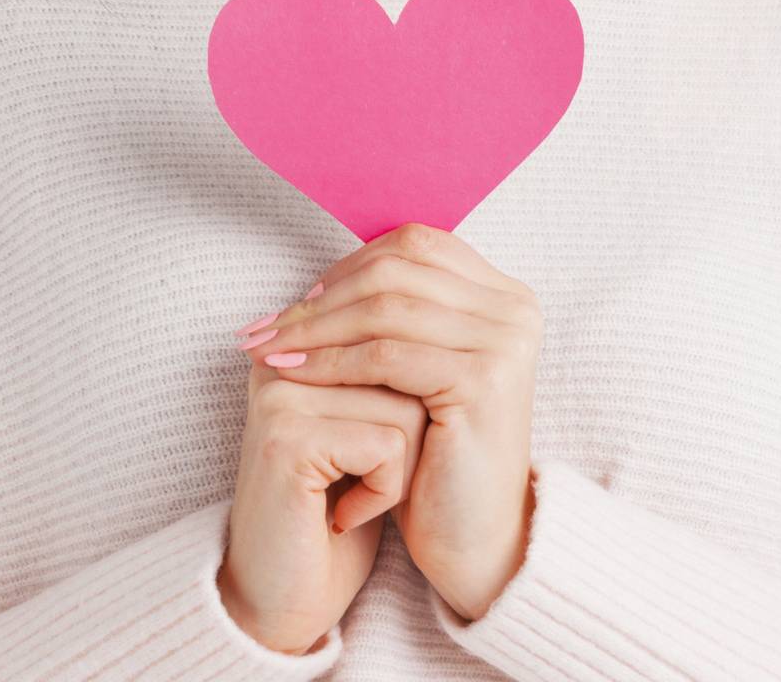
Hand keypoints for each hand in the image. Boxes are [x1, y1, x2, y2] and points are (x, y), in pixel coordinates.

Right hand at [220, 358, 428, 653]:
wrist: (282, 603)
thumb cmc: (332, 516)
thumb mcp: (367, 428)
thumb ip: (385, 373)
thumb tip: (435, 320)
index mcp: (296, 346)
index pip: (397, 340)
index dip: (410, 407)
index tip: (376, 453)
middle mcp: (280, 360)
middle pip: (406, 369)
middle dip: (409, 437)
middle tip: (363, 481)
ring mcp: (279, 398)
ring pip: (405, 407)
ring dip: (400, 470)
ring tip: (353, 497)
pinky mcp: (287, 440)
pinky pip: (387, 446)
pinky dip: (385, 492)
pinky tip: (347, 517)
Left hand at [236, 223, 541, 620]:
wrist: (474, 537)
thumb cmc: (437, 452)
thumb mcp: (418, 366)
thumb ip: (393, 312)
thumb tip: (317, 278)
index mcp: (502, 293)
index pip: (413, 245)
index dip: (350, 265)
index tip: (299, 297)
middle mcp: (514, 308)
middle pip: (396, 271)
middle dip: (322, 297)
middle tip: (266, 326)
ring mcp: (504, 341)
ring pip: (385, 309)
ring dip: (316, 327)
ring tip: (267, 350)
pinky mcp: (483, 380)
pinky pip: (387, 356)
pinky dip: (331, 360)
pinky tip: (293, 375)